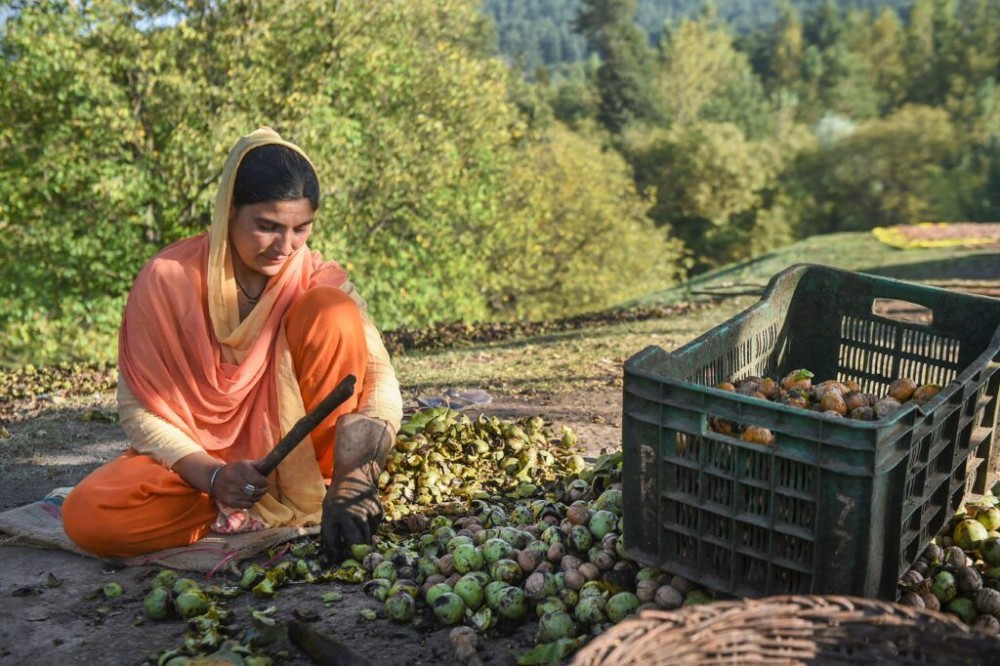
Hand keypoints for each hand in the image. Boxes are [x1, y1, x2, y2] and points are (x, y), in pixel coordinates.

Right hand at [211, 460, 268, 508]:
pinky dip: (251, 502)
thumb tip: (271, 461)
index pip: (259, 480)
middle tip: (263, 488)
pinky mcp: (230, 502)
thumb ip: (258, 464)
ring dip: (257, 496)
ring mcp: (232, 492)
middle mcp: (235, 480)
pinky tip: (248, 497)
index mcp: (241, 468)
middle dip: (263, 490)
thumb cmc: (234, 470)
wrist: (214, 478)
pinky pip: (248, 505)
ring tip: (255, 492)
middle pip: (257, 491)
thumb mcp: (244, 464)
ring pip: (253, 499)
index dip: (264, 482)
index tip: (264, 482)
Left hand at [321, 414, 393, 561]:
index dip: (335, 554)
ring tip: (357, 535)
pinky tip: (364, 520)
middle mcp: (351, 514)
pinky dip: (369, 530)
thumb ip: (330, 534)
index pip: (333, 541)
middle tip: (353, 556)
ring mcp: (367, 513)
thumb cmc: (337, 499)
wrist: (355, 476)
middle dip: (354, 552)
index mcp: (334, 515)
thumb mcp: (328, 512)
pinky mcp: (378, 512)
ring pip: (366, 538)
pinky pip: (374, 529)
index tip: (337, 560)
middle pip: (355, 543)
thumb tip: (333, 558)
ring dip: (362, 541)